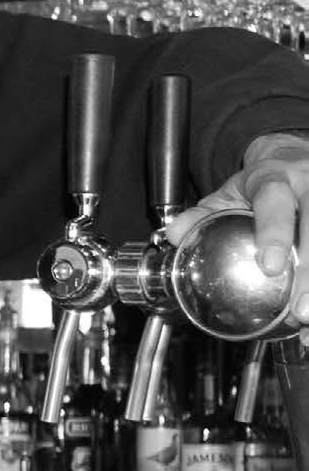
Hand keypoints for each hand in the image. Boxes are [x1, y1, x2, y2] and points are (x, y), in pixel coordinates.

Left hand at [163, 132, 308, 323]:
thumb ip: (199, 215)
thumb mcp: (226, 194)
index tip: (270, 266)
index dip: (274, 232)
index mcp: (274, 179)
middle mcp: (308, 185)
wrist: (291, 160)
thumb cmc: (259, 185)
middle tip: (301, 310)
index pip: (274, 202)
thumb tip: (175, 235)